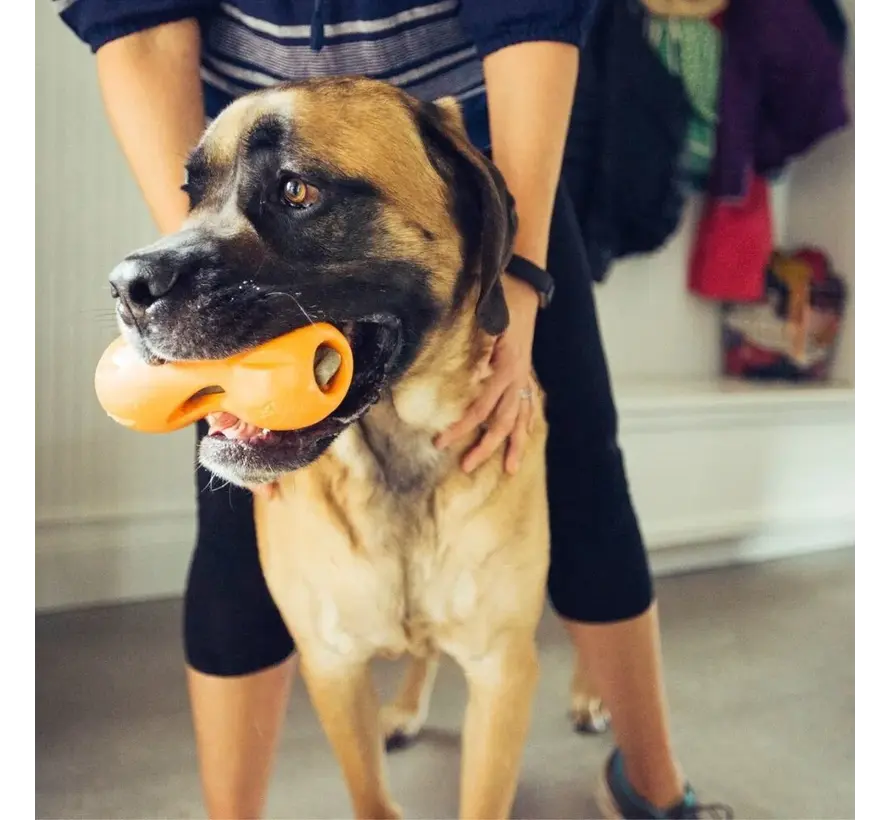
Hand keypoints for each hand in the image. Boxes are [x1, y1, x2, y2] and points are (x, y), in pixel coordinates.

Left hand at [435, 275, 539, 474]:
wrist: (526, 287)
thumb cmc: (502, 301)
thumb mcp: (489, 320)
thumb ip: (484, 346)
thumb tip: (477, 373)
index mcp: (507, 369)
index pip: (481, 409)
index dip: (461, 427)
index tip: (441, 442)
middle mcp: (518, 378)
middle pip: (502, 423)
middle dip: (485, 447)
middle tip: (466, 467)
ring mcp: (524, 376)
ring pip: (521, 419)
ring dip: (514, 445)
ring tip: (509, 469)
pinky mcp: (525, 372)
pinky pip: (529, 404)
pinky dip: (526, 423)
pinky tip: (524, 437)